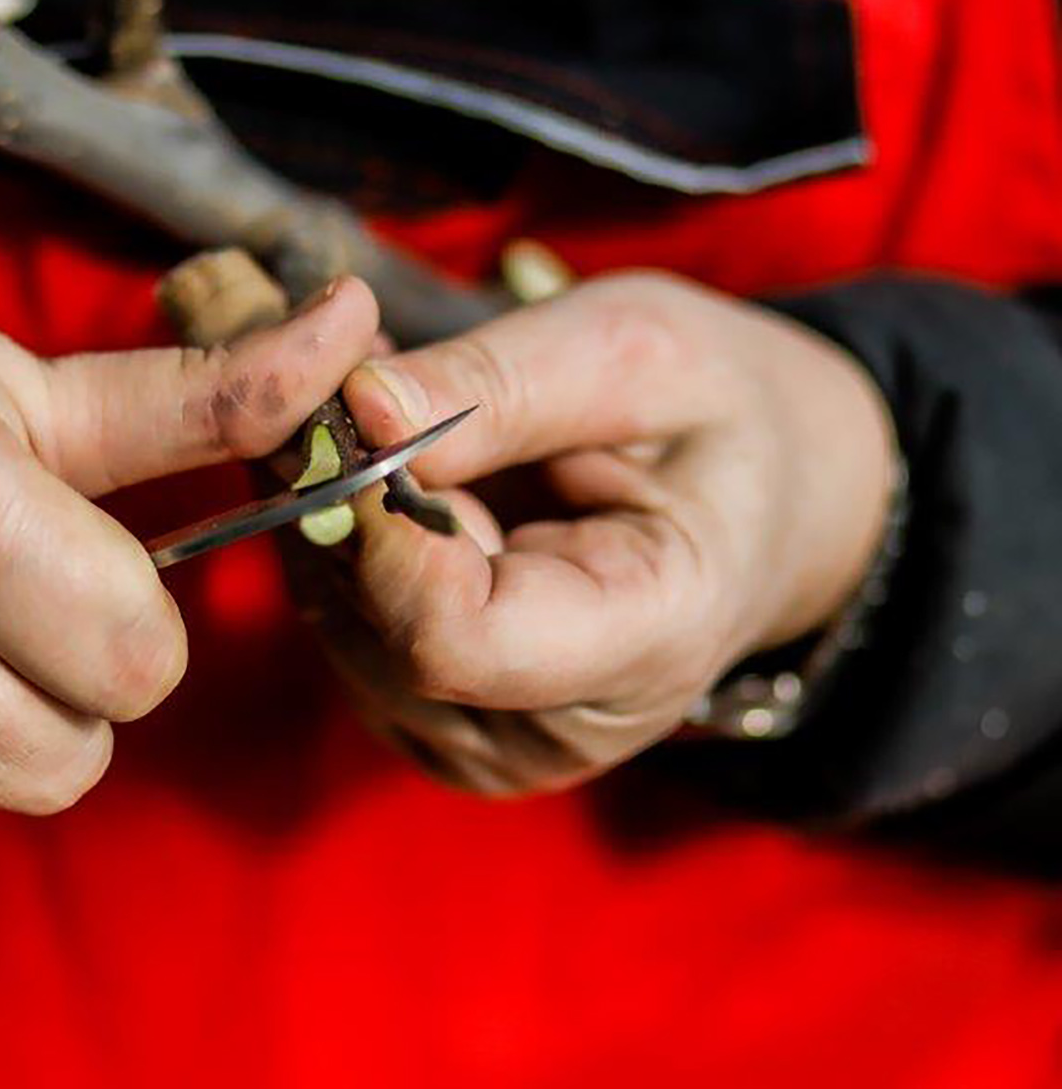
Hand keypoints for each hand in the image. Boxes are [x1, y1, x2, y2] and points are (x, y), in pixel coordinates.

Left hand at [328, 272, 895, 795]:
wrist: (763, 498)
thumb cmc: (715, 415)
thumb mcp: (638, 354)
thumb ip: (499, 385)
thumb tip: (357, 402)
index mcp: (644, 646)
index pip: (450, 639)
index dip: (379, 525)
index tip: (361, 406)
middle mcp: (547, 732)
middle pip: (375, 619)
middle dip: (344, 483)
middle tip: (362, 369)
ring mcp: (476, 741)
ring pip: (334, 612)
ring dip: (332, 497)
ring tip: (394, 409)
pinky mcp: (423, 715)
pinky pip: (335, 613)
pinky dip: (340, 527)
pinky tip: (390, 468)